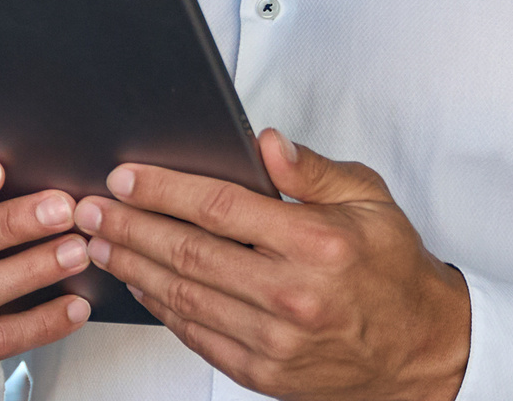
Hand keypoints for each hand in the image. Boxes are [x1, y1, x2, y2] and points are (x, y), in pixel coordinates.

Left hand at [72, 130, 469, 400]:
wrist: (421, 350)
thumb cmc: (393, 272)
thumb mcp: (369, 200)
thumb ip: (313, 170)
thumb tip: (266, 142)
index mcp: (317, 242)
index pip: (220, 207)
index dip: (163, 190)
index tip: (126, 177)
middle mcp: (293, 293)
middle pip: (189, 252)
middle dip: (129, 227)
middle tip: (91, 209)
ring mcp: (276, 339)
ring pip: (183, 296)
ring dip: (134, 266)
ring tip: (100, 243)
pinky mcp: (264, 371)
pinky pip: (197, 335)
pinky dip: (160, 308)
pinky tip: (140, 284)